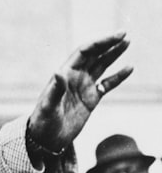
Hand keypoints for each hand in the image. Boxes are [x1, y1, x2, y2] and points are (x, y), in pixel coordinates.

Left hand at [28, 31, 132, 152]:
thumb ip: (55, 90)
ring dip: (114, 54)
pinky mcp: (91, 99)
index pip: (84, 52)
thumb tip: (58, 72)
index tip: (115, 36)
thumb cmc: (44, 121)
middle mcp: (75, 77)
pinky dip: (118, 76)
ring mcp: (84, 87)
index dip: (99, 42)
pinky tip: (129, 68)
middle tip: (125, 34)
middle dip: (108, 44)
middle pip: (94, 55)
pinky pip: (107, 84)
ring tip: (127, 42)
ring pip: (101, 65)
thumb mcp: (48, 106)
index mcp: (65, 74)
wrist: (47, 138)